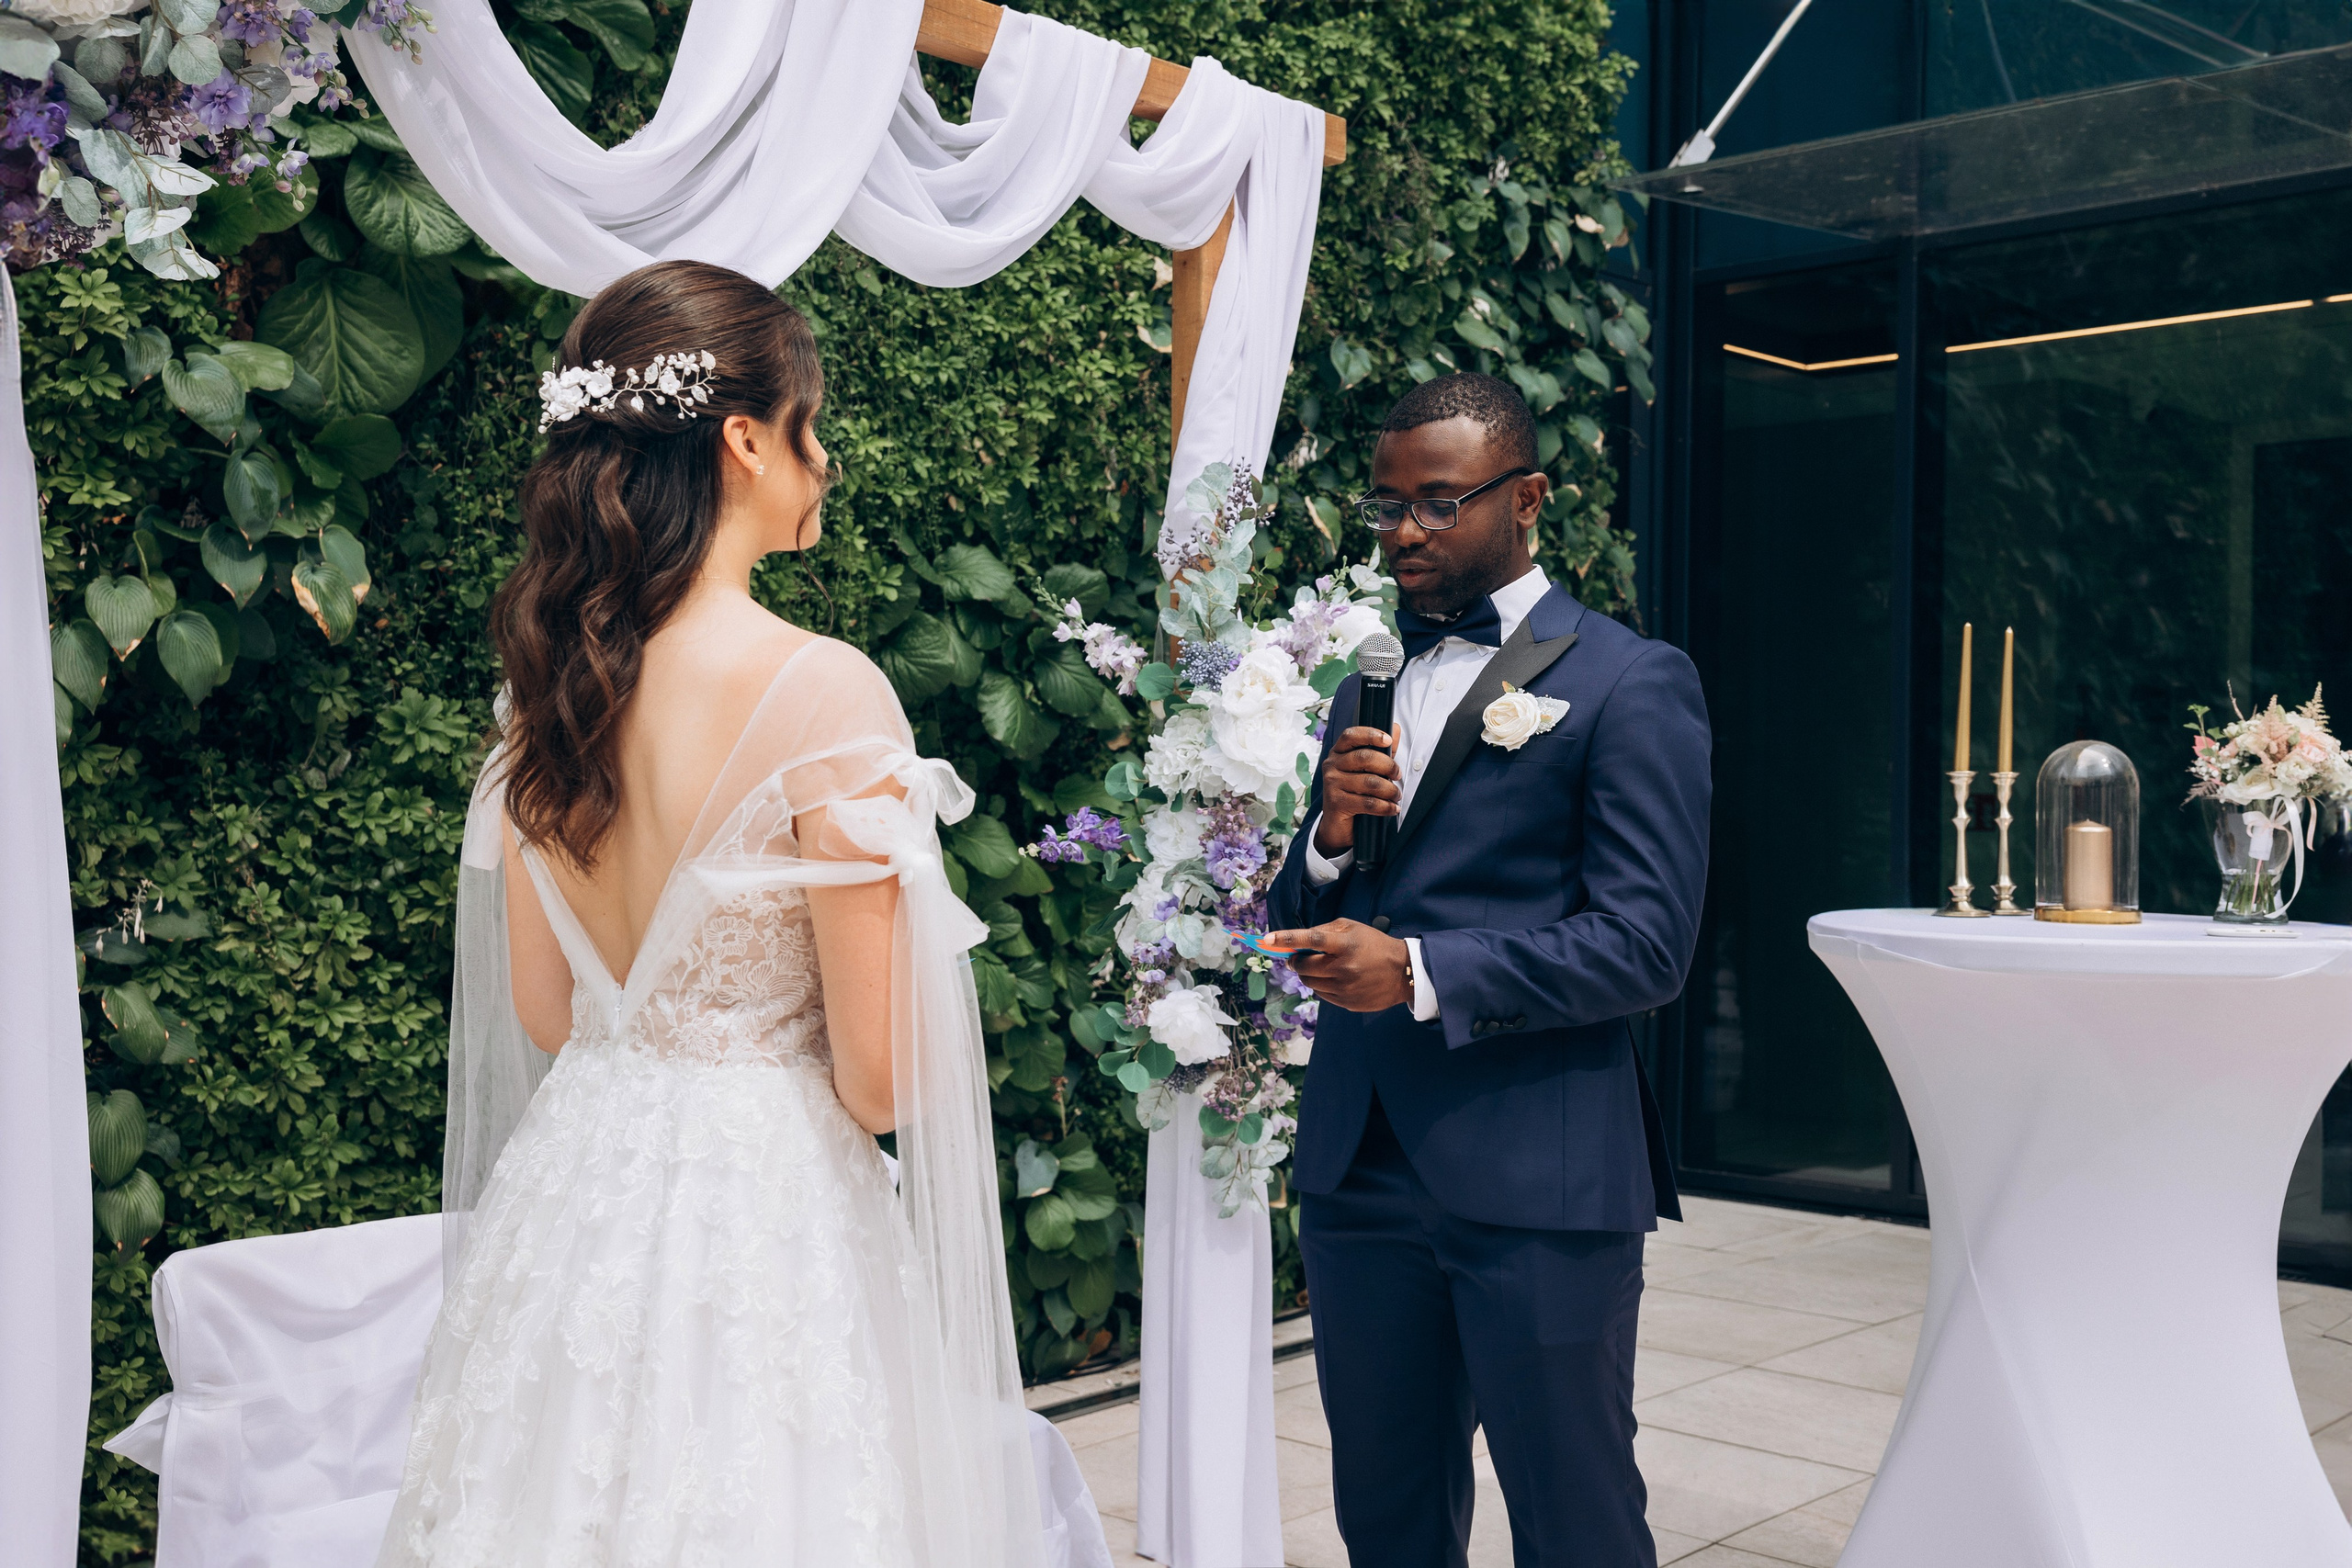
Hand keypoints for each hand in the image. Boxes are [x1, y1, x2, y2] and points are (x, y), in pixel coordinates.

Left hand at [1266, 920, 1411, 1012]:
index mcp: (1346, 945)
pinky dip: (1321, 985)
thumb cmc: (1374, 945)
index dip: (1287, 939)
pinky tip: (1334, 979)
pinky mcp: (1346, 1003)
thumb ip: (1324, 931)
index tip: (1268, 939)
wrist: (1402, 973)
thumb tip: (1298, 941)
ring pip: (1310, 983)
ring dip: (1308, 974)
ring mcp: (1345, 988)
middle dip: (1296, 961)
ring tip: (1322, 967)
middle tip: (1297, 956)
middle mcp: (1344, 968)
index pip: (1311, 940)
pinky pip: (1321, 995)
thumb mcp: (1352, 928)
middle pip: (1304, 966)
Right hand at [1312, 726, 1401, 856]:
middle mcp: (1331, 765)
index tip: (1388, 740)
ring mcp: (1332, 784)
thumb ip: (1381, 750)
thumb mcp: (1367, 770)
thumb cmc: (1354, 793)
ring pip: (1369, 782)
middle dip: (1388, 765)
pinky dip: (1385, 806)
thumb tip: (1394, 728)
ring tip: (1397, 795)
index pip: (1351, 735)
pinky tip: (1392, 808)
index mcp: (1338, 752)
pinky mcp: (1336, 803)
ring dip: (1390, 790)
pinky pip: (1368, 802)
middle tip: (1398, 775)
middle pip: (1365, 757)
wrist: (1337, 824)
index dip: (1370, 734)